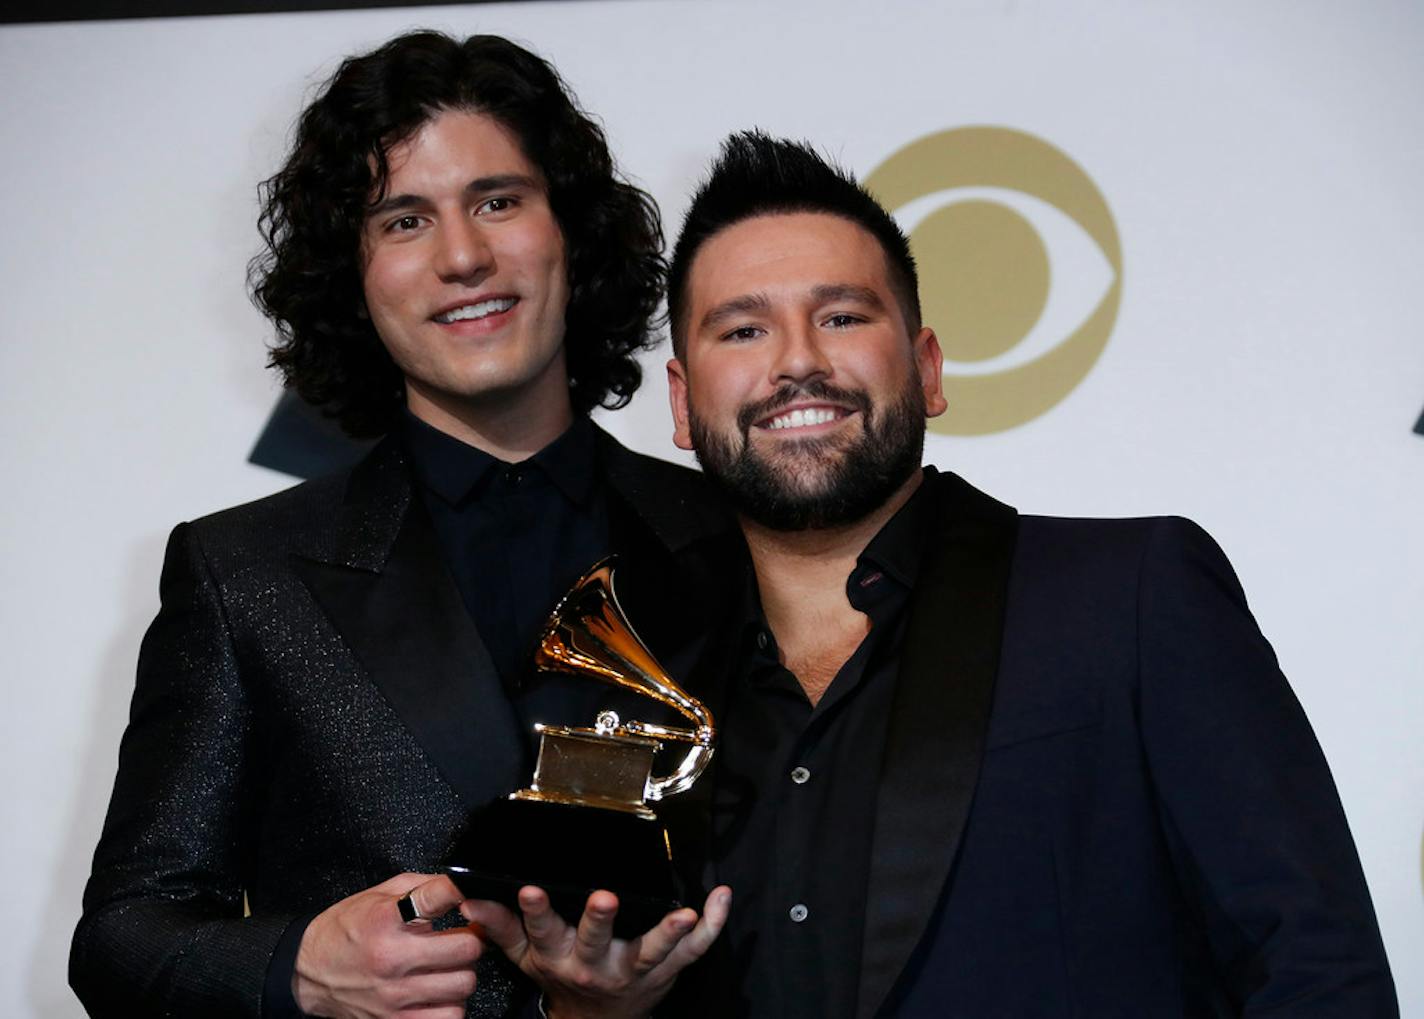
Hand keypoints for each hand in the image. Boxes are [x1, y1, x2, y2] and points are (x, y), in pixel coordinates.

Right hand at [293, 873, 482, 1018]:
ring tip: (448, 968)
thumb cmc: (344, 930)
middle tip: (462, 939)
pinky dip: (451, 1005)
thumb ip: (422, 887)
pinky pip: (448, 1017)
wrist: (307, 972)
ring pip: (463, 984)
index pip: (441, 896)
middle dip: (470, 940)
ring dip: (462, 974)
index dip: (463, 893)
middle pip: (466, 948)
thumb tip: (460, 886)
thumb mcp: (378, 895)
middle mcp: (392, 958)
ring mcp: (393, 995)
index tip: (467, 898)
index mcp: (387, 919)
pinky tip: (439, 994)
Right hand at [463, 885, 730, 1018]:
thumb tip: (470, 900)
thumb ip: (501, 928)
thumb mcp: (527, 958)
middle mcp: (596, 966)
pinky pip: (694, 951)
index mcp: (561, 957)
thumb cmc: (562, 978)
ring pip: (654, 951)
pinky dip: (712, 926)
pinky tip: (721, 898)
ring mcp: (636, 970)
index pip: (544, 931)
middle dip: (600, 920)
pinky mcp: (667, 971)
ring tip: (684, 912)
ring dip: (669, 932)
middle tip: (604, 897)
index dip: (535, 911)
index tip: (529, 889)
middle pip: (597, 941)